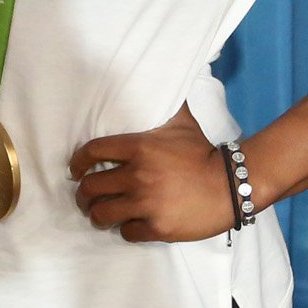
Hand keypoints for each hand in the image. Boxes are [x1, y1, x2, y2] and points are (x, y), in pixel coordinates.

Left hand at [70, 106, 235, 241]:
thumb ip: (164, 103)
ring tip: (100, 215)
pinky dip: (125, 230)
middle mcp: (137, 176)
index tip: (75, 170)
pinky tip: (129, 225)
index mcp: (138, 148)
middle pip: (91, 188)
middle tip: (85, 197)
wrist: (232, 184)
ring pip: (102, 214)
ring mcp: (146, 204)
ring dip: (97, 215)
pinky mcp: (157, 228)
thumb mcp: (181, 122)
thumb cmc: (204, 152)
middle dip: (83, 194)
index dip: (77, 162)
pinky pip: (127, 232)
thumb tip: (157, 75)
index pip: (92, 152)